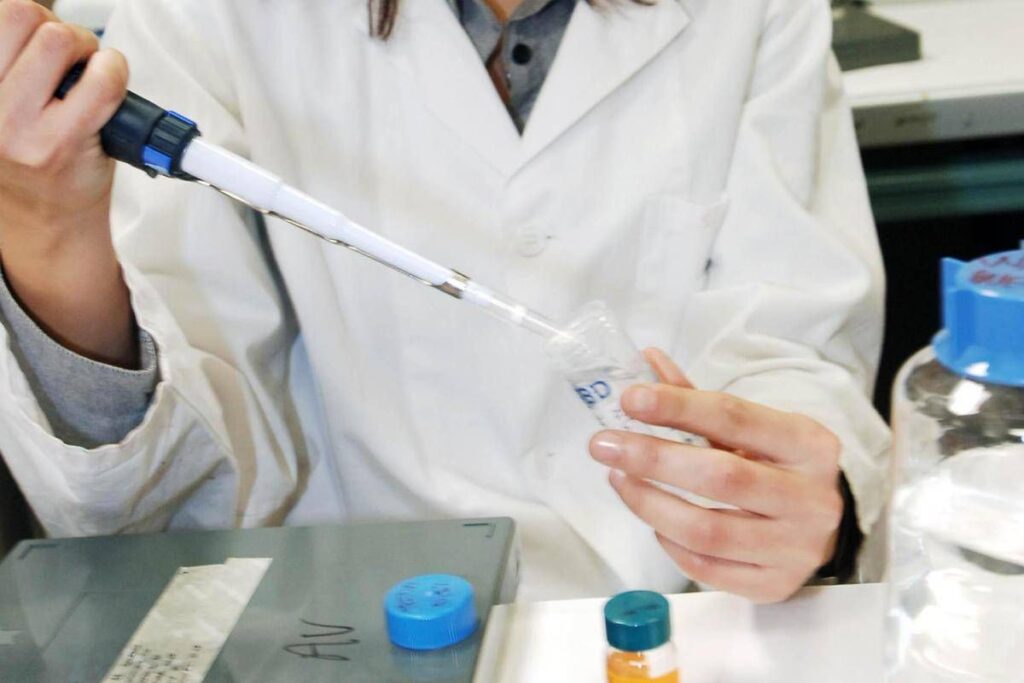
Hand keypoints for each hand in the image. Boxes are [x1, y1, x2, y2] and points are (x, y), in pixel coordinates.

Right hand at [0, 0, 134, 365]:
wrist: (47, 224)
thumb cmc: (31, 161)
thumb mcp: (5, 104)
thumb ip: (15, 65)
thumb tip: (45, 22)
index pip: (0, 14)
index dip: (30, 20)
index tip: (43, 43)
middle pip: (23, 15)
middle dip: (61, 30)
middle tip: (74, 58)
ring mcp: (19, 126)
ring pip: (59, 39)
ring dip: (87, 50)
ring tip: (89, 77)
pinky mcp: (61, 143)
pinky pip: (102, 82)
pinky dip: (114, 72)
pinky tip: (109, 90)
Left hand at [588, 349, 843, 602]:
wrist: (823, 524)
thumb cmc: (777, 466)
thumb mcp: (752, 428)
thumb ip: (697, 398)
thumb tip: (646, 361)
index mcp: (807, 445)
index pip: (735, 418)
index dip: (678, 407)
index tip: (630, 399)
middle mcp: (810, 498)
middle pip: (720, 477)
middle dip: (652, 458)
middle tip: (603, 444)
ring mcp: (794, 548)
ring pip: (707, 531)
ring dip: (650, 503)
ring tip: (618, 479)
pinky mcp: (774, 586)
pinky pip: (707, 568)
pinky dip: (669, 544)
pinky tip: (653, 521)